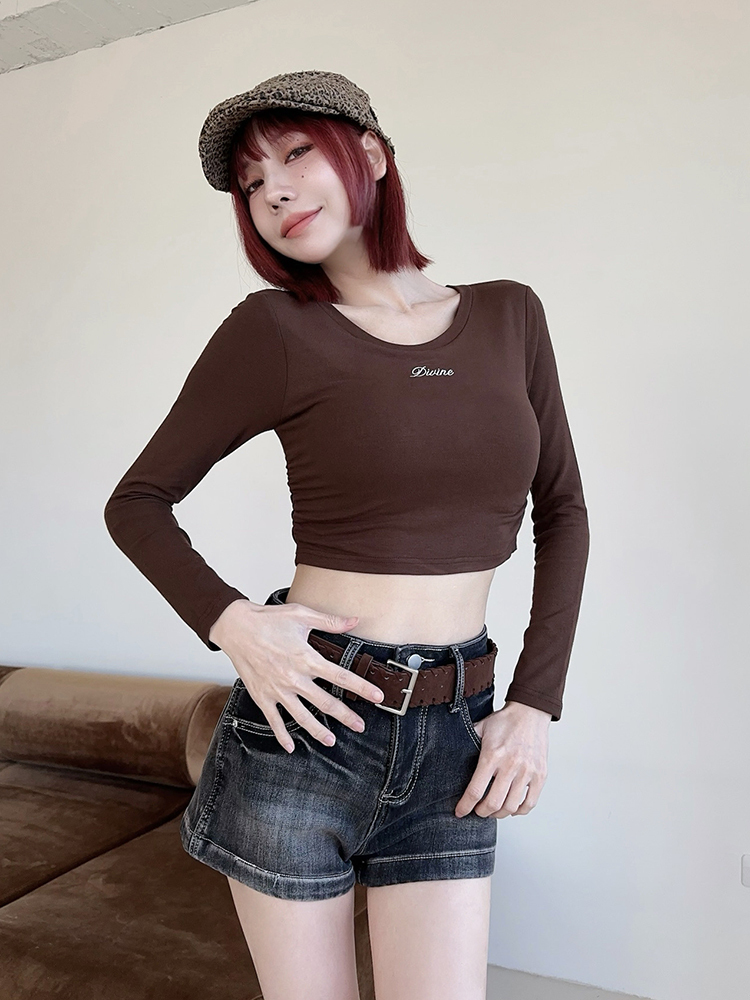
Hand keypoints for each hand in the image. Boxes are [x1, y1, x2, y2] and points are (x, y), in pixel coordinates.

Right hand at [208, 598, 385, 750]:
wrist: (236, 627)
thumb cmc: (268, 620)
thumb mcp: (301, 615)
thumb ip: (330, 621)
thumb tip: (354, 620)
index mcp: (306, 658)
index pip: (341, 676)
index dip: (361, 687)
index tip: (378, 697)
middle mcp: (294, 678)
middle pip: (325, 702)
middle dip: (345, 716)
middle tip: (360, 726)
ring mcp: (277, 690)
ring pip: (301, 716)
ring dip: (318, 730)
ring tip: (331, 740)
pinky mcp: (262, 696)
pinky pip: (274, 720)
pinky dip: (282, 735)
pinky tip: (290, 746)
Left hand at [455, 700, 550, 818]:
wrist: (530, 712)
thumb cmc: (505, 721)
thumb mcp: (481, 728)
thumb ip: (466, 742)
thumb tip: (450, 753)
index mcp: (492, 755)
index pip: (476, 790)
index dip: (465, 805)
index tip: (460, 812)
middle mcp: (510, 765)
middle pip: (493, 803)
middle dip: (482, 812)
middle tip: (477, 811)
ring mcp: (527, 771)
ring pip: (511, 806)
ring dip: (499, 814)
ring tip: (493, 810)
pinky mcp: (540, 775)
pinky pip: (530, 803)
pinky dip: (519, 811)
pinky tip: (511, 807)